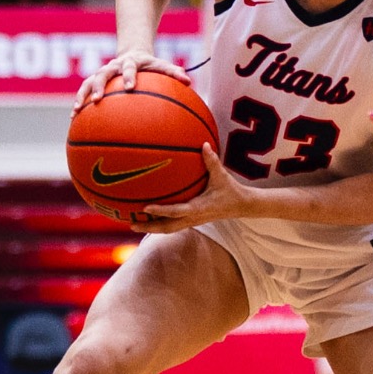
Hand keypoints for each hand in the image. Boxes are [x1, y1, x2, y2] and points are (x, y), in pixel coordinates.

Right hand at [75, 49, 190, 111]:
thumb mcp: (162, 65)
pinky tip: (74, 118)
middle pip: (102, 74)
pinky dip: (78, 103)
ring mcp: (101, 73)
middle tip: (97, 99)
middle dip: (98, 86)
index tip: (130, 87)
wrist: (131, 54)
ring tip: (77, 111)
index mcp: (129, 62)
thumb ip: (174, 72)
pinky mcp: (93, 80)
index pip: (128, 67)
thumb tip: (189, 81)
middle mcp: (112, 67)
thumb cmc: (150, 65)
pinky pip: (83, 91)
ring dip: (82, 96)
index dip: (128, 76)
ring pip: (87, 82)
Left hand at [130, 144, 251, 233]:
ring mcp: (192, 222)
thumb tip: (204, 145)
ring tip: (134, 223)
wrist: (242, 206)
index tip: (146, 208)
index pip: (176, 212)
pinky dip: (160, 223)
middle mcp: (193, 218)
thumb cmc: (231, 191)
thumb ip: (212, 161)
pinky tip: (149, 218)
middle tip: (131, 223)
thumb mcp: (222, 176)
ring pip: (168, 229)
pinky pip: (173, 225)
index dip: (161, 211)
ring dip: (151, 227)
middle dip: (148, 227)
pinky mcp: (192, 221)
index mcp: (198, 208)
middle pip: (167, 227)